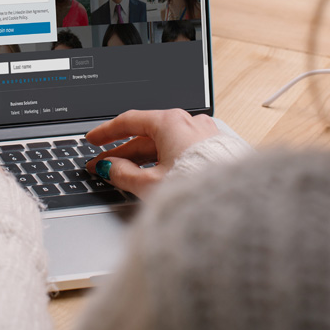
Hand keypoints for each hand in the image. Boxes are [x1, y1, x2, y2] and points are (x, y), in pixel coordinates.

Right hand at [85, 109, 218, 198]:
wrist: (236, 209)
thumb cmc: (197, 193)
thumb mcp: (149, 184)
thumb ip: (123, 174)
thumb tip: (109, 168)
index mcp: (172, 122)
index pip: (130, 121)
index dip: (107, 132)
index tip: (93, 139)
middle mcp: (189, 124)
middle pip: (146, 136)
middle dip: (122, 152)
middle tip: (102, 165)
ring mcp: (204, 137)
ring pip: (164, 145)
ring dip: (141, 160)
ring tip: (123, 176)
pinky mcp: (214, 153)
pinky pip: (180, 153)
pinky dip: (162, 163)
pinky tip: (152, 178)